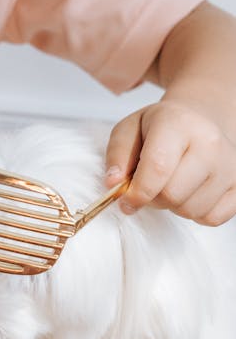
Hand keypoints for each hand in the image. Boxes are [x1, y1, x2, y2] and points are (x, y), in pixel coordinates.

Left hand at [105, 97, 235, 224]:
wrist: (201, 119)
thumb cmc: (161, 128)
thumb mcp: (130, 129)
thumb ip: (117, 155)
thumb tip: (113, 185)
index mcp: (178, 123)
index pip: (157, 168)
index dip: (137, 192)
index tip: (126, 201)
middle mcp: (210, 143)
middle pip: (172, 195)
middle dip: (152, 199)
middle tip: (149, 186)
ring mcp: (231, 165)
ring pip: (191, 210)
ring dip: (173, 206)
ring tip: (171, 184)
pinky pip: (211, 218)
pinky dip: (195, 213)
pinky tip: (191, 191)